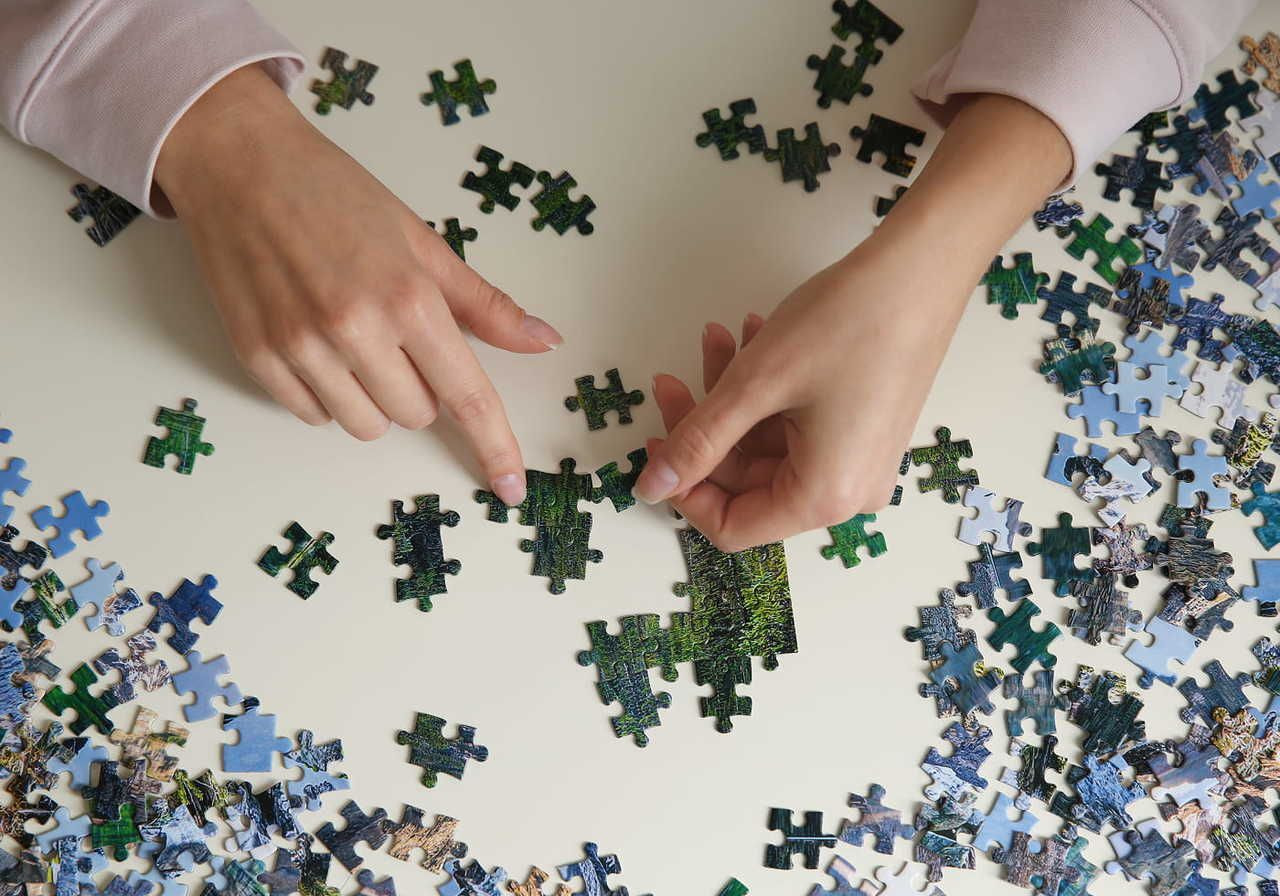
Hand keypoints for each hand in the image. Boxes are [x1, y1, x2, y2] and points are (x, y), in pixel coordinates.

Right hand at [154, 66, 559, 505]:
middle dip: (419, 388)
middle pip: (415, 415)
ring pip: (364, 425)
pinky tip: (317, 345)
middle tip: (397, 334)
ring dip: (373, 399)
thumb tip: (544, 341)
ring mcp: (301, 346)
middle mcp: (356, 329)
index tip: (511, 488)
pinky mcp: (257, 355)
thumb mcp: (423, 241)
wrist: (240, 163)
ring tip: (355, 339)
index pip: (467, 396)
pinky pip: (311, 415)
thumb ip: (484, 304)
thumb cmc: (336, 194)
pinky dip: (326, 395)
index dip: (495, 446)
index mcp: (408, 298)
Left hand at [633, 94, 1070, 549]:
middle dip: (706, 427)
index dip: (685, 489)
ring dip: (733, 396)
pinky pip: (796, 425)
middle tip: (673, 377)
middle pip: (747, 481)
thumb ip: (698, 442)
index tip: (657, 441)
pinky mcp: (864, 428)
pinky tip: (753, 335)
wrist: (923, 267)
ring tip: (717, 337)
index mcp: (824, 498)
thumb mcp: (755, 385)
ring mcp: (860, 460)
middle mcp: (848, 492)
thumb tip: (650, 488)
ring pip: (767, 444)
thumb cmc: (846, 324)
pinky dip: (768, 389)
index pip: (734, 525)